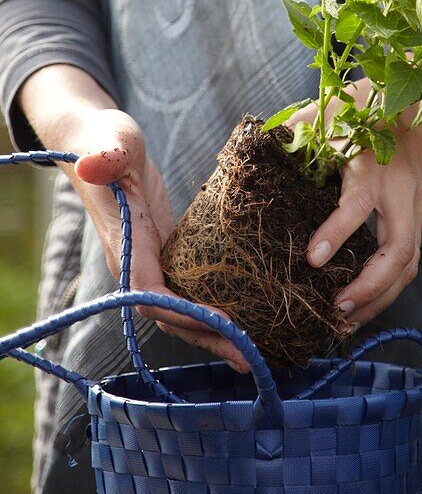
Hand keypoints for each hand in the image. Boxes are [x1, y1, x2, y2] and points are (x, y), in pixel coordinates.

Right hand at [18, 67, 249, 371]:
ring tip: (254, 352)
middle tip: (250, 354)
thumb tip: (97, 164)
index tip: (223, 320)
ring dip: (214, 332)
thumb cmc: (107, 140)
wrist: (99, 142)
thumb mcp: (114, 139)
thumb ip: (109, 152)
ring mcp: (151, 261)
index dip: (183, 311)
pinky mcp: (167, 254)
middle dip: (208, 335)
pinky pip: (190, 291)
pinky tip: (246, 319)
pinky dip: (214, 308)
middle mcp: (135, 261)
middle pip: (170, 314)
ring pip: (182, 309)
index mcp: (124, 242)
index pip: (151, 291)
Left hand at [290, 80, 421, 328]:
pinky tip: (360, 309)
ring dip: (379, 298)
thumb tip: (251, 149)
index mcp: (374, 164)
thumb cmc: (366, 108)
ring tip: (343, 323)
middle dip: (369, 286)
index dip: (336, 232)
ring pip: (408, 265)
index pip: (358, 204)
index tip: (311, 259)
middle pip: (399, 250)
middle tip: (334, 308)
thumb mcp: (330, 112)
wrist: (421, 105)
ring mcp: (416, 209)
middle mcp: (401, 191)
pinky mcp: (418, 221)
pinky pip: (408, 263)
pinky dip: (386, 290)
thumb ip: (295, 129)